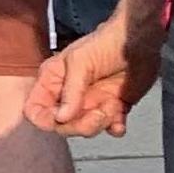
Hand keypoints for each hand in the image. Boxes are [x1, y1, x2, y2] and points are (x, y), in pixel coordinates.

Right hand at [27, 0, 166, 136]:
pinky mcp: (113, 109)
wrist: (138, 43)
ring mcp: (91, 104)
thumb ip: (71, 91)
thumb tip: (60, 119)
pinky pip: (110, 129)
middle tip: (99, 111)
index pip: (35, 109)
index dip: (46, 119)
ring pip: (87, 130)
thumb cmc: (104, 44)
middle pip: (62, 125)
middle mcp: (68, 96)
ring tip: (112, 104)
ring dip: (102, 122)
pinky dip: (116, 127)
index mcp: (52, 81)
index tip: (64, 117)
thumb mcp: (81, 62)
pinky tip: (121, 114)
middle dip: (81, 124)